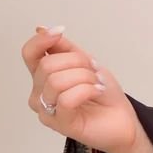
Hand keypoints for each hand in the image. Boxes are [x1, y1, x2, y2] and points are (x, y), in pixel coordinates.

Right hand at [21, 24, 139, 152]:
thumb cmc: (104, 94)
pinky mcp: (60, 124)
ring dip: (84, 78)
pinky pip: (66, 99)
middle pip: (47, 65)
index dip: (42, 40)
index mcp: (43, 77)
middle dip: (77, 63)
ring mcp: (47, 110)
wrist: (123, 118)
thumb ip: (63, 47)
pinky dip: (87, 90)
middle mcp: (40, 94)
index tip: (59, 32)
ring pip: (56, 81)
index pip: (29, 53)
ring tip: (96, 84)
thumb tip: (40, 28)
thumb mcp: (85, 62)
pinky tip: (96, 92)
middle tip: (93, 73)